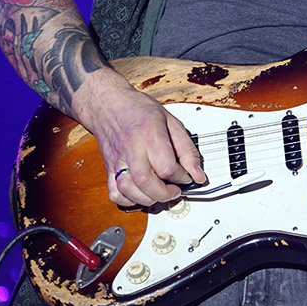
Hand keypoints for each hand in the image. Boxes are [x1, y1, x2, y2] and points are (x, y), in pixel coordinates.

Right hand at [75, 75, 206, 206]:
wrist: (109, 104)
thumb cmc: (139, 110)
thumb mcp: (171, 122)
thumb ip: (186, 149)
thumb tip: (197, 174)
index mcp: (149, 134)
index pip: (166, 166)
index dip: (182, 176)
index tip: (187, 176)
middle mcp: (131, 149)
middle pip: (146, 182)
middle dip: (165, 193)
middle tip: (175, 191)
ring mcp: (117, 160)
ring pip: (128, 191)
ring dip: (148, 199)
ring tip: (161, 193)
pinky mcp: (109, 168)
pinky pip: (115, 194)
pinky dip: (129, 201)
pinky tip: (142, 194)